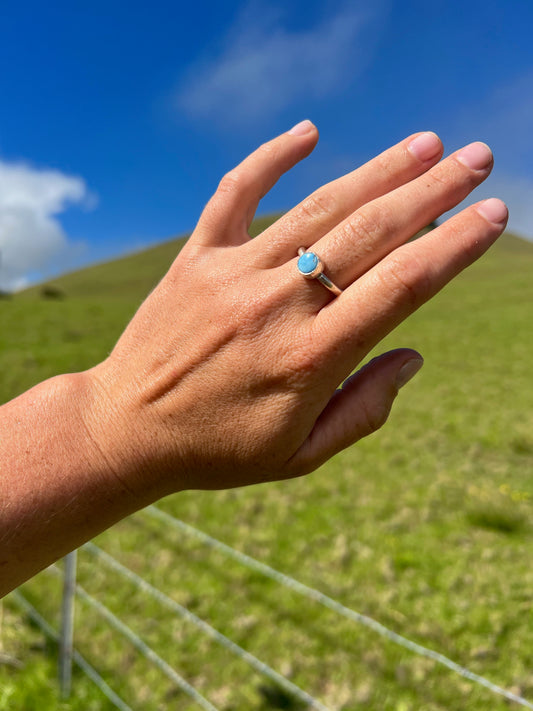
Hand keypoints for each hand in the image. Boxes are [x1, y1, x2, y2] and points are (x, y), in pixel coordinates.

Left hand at [84, 121, 506, 497]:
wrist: (126, 430)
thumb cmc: (219, 449)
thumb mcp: (301, 455)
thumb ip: (364, 410)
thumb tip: (413, 356)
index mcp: (311, 359)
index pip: (401, 287)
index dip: (453, 246)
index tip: (491, 215)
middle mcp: (277, 307)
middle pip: (369, 235)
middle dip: (431, 192)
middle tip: (476, 158)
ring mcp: (233, 276)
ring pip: (317, 209)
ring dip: (377, 171)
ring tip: (425, 144)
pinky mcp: (195, 260)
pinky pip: (234, 196)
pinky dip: (269, 160)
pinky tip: (308, 133)